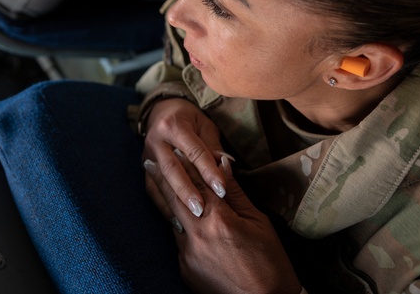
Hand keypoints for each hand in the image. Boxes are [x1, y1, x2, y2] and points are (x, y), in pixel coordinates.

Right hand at [142, 98, 226, 218]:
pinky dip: (164, 206)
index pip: (193, 151)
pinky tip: (177, 222)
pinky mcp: (145, 167)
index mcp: (174, 126)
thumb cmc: (190, 119)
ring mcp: (147, 154)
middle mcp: (156, 140)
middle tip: (202, 209)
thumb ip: (213, 147)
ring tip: (189, 220)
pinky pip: (152, 189)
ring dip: (174, 202)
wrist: (162, 111)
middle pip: (172, 168)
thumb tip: (226, 165)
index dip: (208, 170)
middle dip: (187, 190)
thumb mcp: (205, 126)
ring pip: (159, 181)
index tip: (222, 189)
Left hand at [144, 153, 302, 293]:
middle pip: (174, 198)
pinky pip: (179, 243)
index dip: (185, 164)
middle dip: (161, 177)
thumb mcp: (259, 222)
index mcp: (218, 220)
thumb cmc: (270, 262)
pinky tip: (180, 221)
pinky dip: (180, 230)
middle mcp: (197, 236)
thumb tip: (222, 164)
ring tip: (157, 184)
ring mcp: (188, 254)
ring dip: (168, 203)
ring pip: (174, 220)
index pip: (196, 183)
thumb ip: (235, 193)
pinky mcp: (185, 270)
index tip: (175, 149)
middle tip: (148, 161)